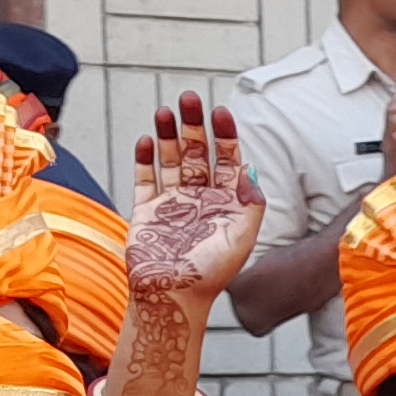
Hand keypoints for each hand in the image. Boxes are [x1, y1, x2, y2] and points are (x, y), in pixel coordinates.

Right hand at [126, 92, 264, 307]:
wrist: (173, 297)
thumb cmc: (211, 272)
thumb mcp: (242, 236)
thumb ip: (250, 202)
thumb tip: (250, 170)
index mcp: (226, 203)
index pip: (228, 159)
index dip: (225, 135)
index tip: (220, 112)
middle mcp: (199, 199)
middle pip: (197, 153)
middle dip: (194, 126)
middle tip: (189, 98)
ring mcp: (172, 203)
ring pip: (170, 160)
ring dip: (169, 135)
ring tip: (166, 110)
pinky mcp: (147, 212)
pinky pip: (145, 179)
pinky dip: (145, 158)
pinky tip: (148, 139)